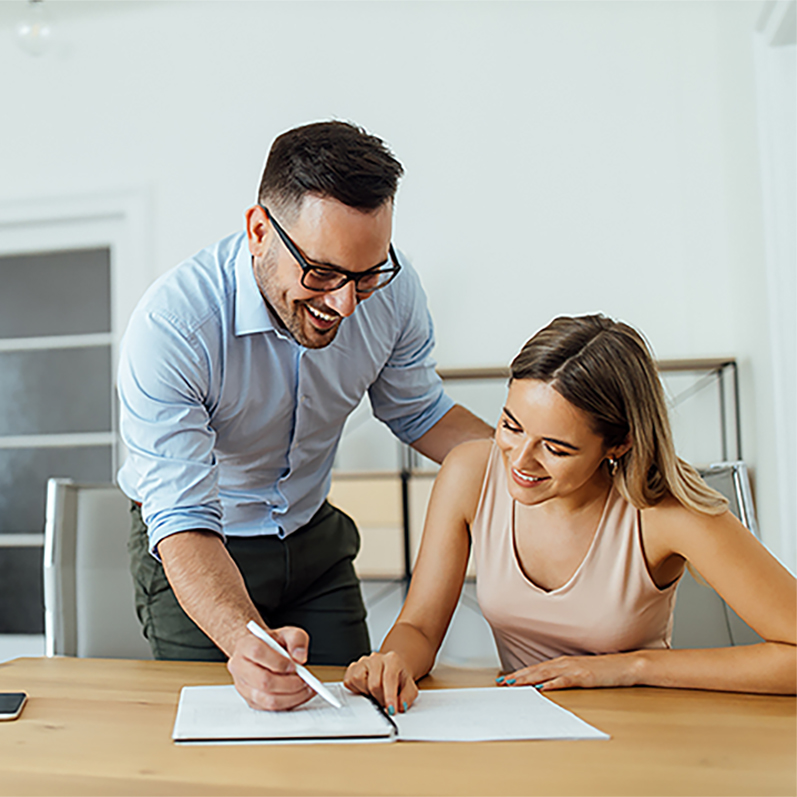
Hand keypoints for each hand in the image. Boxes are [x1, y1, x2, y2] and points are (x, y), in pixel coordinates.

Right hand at [227, 625, 313, 709]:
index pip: (258, 652)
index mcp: (245, 645)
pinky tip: (299, 695)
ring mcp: (242, 686)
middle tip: (305, 681)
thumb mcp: (287, 633)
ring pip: (266, 699)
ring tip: (306, 689)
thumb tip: (300, 657)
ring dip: (291, 697)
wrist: (260, 652)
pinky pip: (270, 709)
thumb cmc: (272, 643)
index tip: (294, 665)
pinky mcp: (250, 700)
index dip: (278, 661)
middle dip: (289, 684)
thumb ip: (296, 639)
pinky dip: (288, 704)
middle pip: (263, 681)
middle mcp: (239, 666)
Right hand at [344, 651, 418, 714]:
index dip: (390, 696)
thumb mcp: (410, 687)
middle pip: (374, 683)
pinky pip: (349, 681)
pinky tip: (365, 689)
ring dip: (366, 693)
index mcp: (392, 660)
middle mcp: (376, 658)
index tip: (391, 710)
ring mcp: (363, 662)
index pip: (389, 678)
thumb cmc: (400, 678)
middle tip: (384, 702)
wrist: (393, 669)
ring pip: (358, 680)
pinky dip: (356, 689)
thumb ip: (407, 697)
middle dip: (380, 699)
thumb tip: (400, 706)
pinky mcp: (353, 668)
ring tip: (374, 693)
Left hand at [496, 652, 641, 690]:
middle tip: (501, 683)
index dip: (519, 674)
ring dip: (528, 679)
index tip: (504, 680)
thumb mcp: (580, 673)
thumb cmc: (605, 670)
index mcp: (562, 663)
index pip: (536, 669)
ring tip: (513, 683)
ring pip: (545, 673)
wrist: (626, 665)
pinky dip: (552, 683)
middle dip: (517, 676)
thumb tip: (546, 686)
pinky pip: (565, 680)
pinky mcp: (584, 675)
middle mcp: (564, 663)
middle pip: (536, 670)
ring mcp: (574, 668)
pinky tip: (542, 688)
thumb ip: (564, 677)